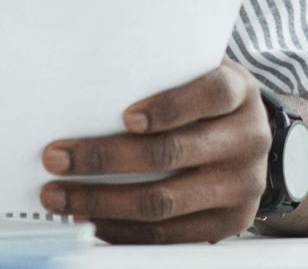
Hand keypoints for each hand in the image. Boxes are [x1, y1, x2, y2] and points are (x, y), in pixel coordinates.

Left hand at [39, 57, 270, 243]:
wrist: (251, 138)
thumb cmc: (205, 99)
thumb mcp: (197, 72)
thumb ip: (159, 73)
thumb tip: (82, 81)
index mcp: (239, 94)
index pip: (210, 95)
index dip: (168, 107)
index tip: (126, 118)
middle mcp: (248, 140)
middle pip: (171, 153)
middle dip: (104, 158)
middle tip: (56, 158)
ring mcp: (242, 187)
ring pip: (163, 201)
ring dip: (102, 201)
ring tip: (59, 196)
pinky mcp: (229, 223)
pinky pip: (169, 234)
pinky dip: (123, 229)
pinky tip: (91, 218)